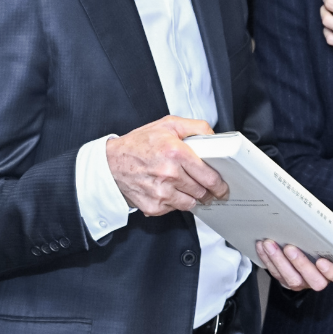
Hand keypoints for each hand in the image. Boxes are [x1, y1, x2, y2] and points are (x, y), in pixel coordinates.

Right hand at [107, 116, 227, 216]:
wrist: (110, 163)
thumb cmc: (139, 144)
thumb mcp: (169, 124)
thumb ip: (197, 127)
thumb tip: (216, 138)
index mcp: (176, 153)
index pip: (210, 177)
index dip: (220, 184)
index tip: (223, 187)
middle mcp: (169, 174)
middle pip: (203, 192)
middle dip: (208, 191)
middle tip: (208, 188)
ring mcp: (161, 193)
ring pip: (191, 203)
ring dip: (193, 197)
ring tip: (185, 187)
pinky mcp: (154, 206)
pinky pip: (175, 209)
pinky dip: (176, 202)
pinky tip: (169, 191)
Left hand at [256, 240, 332, 291]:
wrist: (307, 251)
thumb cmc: (321, 244)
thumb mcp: (329, 241)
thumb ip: (328, 237)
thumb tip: (318, 221)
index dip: (332, 272)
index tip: (322, 261)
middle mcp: (321, 280)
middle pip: (314, 281)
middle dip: (300, 264)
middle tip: (290, 248)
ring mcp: (303, 283)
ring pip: (292, 279)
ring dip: (279, 260)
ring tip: (270, 244)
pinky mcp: (287, 281)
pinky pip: (276, 274)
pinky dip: (268, 259)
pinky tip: (263, 247)